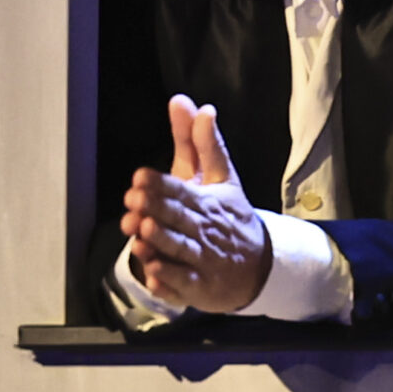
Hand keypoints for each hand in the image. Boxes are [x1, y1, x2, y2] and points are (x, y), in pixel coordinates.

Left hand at [120, 95, 270, 312]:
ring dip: (161, 242)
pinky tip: (152, 274)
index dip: (161, 184)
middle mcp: (204, 230)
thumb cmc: (231, 217)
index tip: (140, 176)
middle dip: (157, 209)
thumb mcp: (222, 178)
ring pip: (180, 251)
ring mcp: (203, 261)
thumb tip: (194, 104)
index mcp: (209, 202)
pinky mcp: (198, 287)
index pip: (182, 190)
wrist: (260, 266)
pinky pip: (183, 285)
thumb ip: (202, 142)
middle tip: (132, 199)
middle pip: (178, 219)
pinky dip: (168, 281)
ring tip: (141, 231)